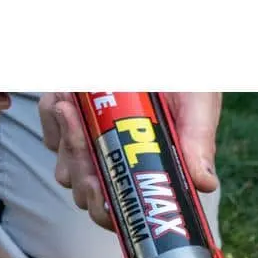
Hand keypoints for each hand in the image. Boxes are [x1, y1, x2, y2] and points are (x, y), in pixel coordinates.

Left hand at [39, 92, 221, 232]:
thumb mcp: (197, 101)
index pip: (124, 214)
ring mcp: (95, 150)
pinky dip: (53, 121)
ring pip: (67, 170)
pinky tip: (66, 99)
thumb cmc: (184, 77)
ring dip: (66, 142)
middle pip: (89, 196)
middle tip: (81, 137)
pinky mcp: (73, 126)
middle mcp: (124, 169)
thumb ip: (198, 140)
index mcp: (154, 174)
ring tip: (70, 106)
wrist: (162, 44)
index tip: (99, 186)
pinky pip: (52, 138)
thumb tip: (205, 184)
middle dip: (81, 170)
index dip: (106, 211)